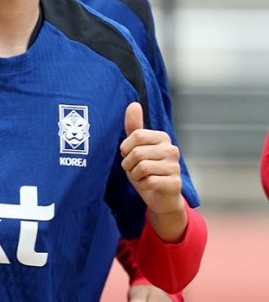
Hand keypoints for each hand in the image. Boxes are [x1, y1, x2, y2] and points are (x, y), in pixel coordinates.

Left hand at [120, 102, 185, 241]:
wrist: (161, 197)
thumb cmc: (147, 170)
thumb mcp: (136, 148)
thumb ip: (134, 127)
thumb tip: (133, 104)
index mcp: (162, 138)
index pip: (136, 135)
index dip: (125, 148)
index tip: (128, 155)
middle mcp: (172, 149)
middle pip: (137, 152)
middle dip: (128, 165)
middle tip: (134, 170)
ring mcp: (175, 166)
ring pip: (142, 167)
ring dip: (135, 176)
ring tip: (142, 177)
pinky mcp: (174, 183)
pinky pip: (149, 181)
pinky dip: (143, 186)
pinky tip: (149, 186)